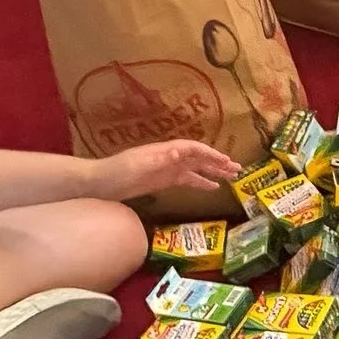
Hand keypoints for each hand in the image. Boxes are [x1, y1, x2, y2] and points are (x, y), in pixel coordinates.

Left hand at [90, 141, 241, 201]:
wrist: (100, 183)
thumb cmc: (118, 172)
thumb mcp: (138, 164)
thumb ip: (160, 158)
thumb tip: (181, 151)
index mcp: (164, 151)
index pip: (193, 149)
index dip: (210, 154)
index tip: (227, 161)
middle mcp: (169, 157)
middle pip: (198, 158)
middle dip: (218, 162)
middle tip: (238, 169)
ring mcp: (166, 169)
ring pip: (196, 169)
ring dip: (213, 172)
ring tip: (232, 177)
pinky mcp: (162, 181)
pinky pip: (187, 180)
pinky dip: (200, 183)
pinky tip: (212, 188)